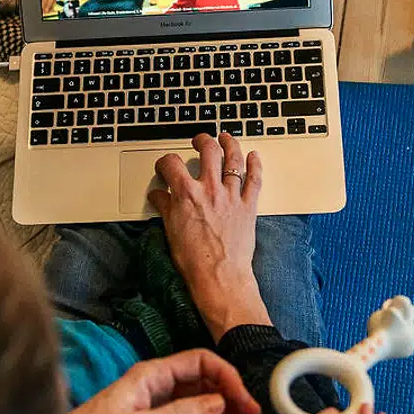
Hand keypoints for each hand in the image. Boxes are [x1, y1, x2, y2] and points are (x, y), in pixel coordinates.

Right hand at [150, 134, 268, 339]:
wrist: (220, 276)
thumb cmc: (194, 259)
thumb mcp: (170, 230)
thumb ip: (165, 207)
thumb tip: (158, 195)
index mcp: (187, 194)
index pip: (171, 163)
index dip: (165, 162)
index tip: (165, 166)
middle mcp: (210, 189)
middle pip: (208, 150)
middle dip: (202, 140)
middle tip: (199, 140)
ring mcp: (231, 195)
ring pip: (234, 159)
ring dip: (230, 143)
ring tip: (226, 137)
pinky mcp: (248, 206)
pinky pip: (254, 179)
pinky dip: (256, 165)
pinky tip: (254, 156)